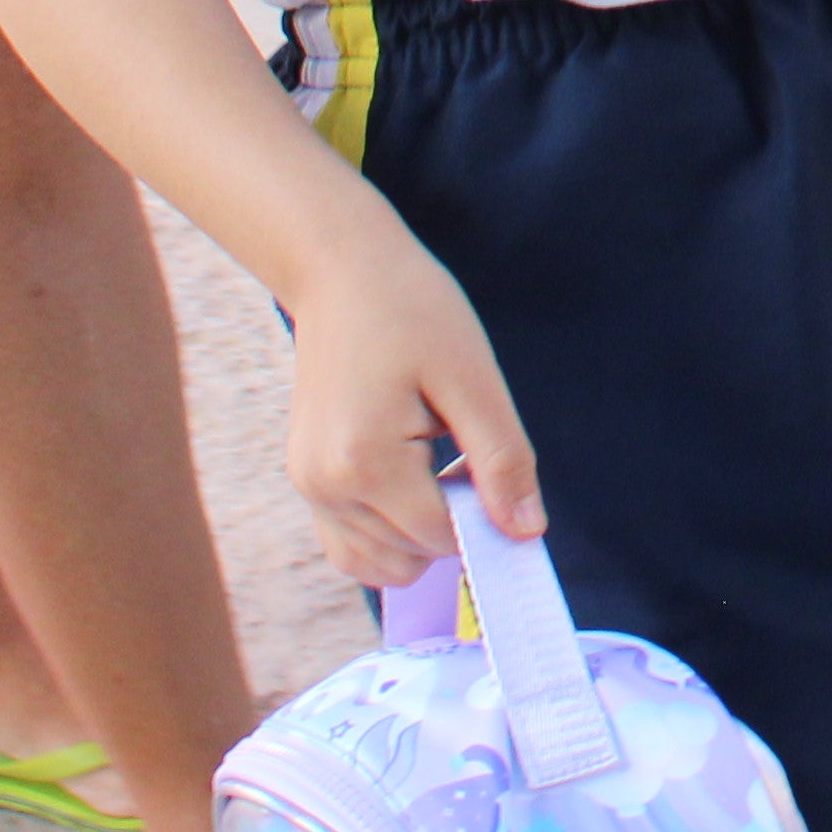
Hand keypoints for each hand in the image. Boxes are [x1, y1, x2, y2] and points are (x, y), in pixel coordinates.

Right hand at [286, 226, 543, 589]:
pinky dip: (388, 533)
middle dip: (452, 520)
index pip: (442, 539)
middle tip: (461, 447)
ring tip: (434, 458)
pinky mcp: (306, 479)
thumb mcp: (473, 377)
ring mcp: (309, 486)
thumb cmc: (411, 308)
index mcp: (364, 462)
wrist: (340, 269)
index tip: (494, 466)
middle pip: (411, 555)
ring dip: (420, 531)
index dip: (484, 515)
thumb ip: (502, 462)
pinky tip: (412, 481)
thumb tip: (525, 532)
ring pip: (379, 561)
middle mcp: (325, 487)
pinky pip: (350, 544)